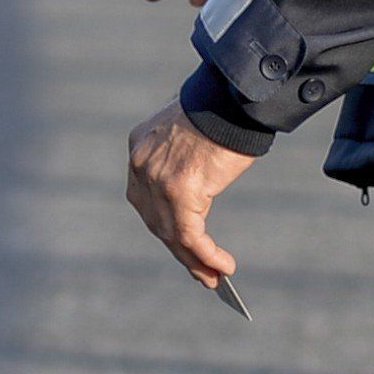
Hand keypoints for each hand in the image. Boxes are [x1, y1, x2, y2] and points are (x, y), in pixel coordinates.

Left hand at [125, 102, 257, 289]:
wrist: (233, 96)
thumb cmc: (221, 109)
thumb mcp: (189, 133)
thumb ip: (181, 157)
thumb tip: (194, 184)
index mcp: (140, 147)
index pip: (145, 198)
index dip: (165, 226)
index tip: (181, 246)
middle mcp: (141, 164)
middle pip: (155, 220)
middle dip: (179, 250)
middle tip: (202, 273)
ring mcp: (157, 178)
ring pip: (171, 233)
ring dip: (194, 260)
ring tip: (214, 277)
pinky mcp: (180, 191)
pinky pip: (190, 235)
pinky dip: (206, 256)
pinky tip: (223, 267)